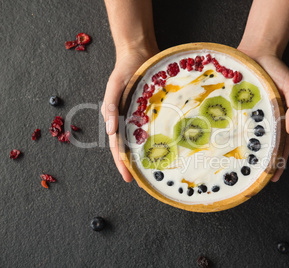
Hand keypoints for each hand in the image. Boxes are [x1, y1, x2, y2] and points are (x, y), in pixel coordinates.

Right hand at [101, 46, 157, 181]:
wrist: (139, 53)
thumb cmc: (124, 69)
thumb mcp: (114, 86)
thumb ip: (110, 107)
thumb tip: (109, 131)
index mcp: (117, 119)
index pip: (118, 147)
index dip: (122, 163)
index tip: (130, 179)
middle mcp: (129, 121)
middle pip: (131, 148)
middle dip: (136, 166)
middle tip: (146, 182)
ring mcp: (141, 117)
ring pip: (143, 141)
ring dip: (147, 156)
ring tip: (157, 171)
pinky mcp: (153, 111)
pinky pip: (155, 128)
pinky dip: (159, 140)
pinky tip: (169, 148)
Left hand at [238, 48, 288, 181]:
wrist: (256, 53)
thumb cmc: (277, 70)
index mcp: (280, 119)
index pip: (282, 146)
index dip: (279, 163)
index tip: (273, 178)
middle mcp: (265, 121)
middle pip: (265, 148)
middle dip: (262, 166)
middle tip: (256, 182)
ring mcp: (251, 117)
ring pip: (249, 140)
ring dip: (247, 156)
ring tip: (240, 172)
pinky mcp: (238, 111)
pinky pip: (235, 126)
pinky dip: (232, 139)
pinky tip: (224, 149)